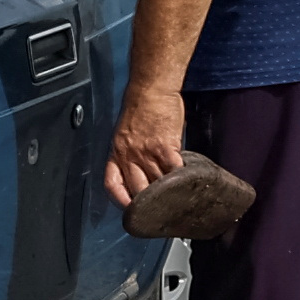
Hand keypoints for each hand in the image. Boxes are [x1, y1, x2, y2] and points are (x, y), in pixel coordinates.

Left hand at [102, 79, 187, 210]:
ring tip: (179, 200)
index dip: (120, 200)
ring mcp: (146, 152)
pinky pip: (173, 169)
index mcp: (117, 153)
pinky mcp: (164, 146)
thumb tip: (144, 174)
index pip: (111, 184)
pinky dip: (180, 178)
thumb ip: (131, 155)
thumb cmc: (140, 108)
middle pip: (138, 190)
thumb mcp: (125, 134)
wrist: (150, 88)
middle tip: (161, 210)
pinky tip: (187, 182)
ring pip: (157, 183)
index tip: (130, 210)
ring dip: (169, 193)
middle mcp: (128, 155)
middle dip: (149, 203)